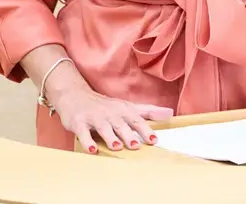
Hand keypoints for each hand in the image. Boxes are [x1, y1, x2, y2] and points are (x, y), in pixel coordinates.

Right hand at [48, 83, 172, 153]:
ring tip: (117, 147)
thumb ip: (148, 111)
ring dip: (110, 137)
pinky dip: (87, 141)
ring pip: (103, 128)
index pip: (136, 120)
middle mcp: (110, 113)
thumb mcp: (127, 106)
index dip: (145, 130)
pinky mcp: (79, 123)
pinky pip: (83, 133)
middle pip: (121, 124)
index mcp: (123, 110)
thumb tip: (170, 113)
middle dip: (128, 134)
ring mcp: (94, 118)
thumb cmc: (105, 106)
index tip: (154, 140)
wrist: (74, 96)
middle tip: (136, 145)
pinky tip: (92, 150)